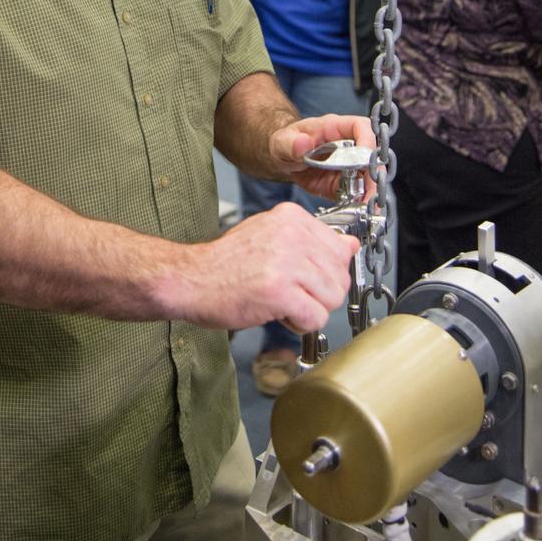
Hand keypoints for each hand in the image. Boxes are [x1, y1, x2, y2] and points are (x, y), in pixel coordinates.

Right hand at [182, 203, 358, 331]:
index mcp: (291, 216)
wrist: (191, 279)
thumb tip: (350, 245)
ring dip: (310, 308)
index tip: (305, 276)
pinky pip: (315, 318)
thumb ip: (311, 240)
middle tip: (290, 291)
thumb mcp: (270, 236)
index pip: (340, 248)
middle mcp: (292, 234)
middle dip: (320, 292)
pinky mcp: (280, 291)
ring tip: (282, 301)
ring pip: (332, 298)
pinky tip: (278, 312)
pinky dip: (300, 324)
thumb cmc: (227, 263)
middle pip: (340, 276)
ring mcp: (287, 262)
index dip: (324, 271)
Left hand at [269, 112, 376, 200]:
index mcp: (334, 128)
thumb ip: (290, 144)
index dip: (368, 141)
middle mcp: (348, 145)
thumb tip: (303, 143)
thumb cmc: (286, 143)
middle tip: (369, 193)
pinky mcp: (347, 184)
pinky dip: (362, 203)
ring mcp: (350, 165)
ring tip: (367, 207)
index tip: (366, 160)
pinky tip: (360, 212)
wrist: (284, 159)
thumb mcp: (282, 142)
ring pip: (370, 176)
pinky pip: (360, 193)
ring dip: (371, 192)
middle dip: (374, 175)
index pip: (361, 127)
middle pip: (372, 155)